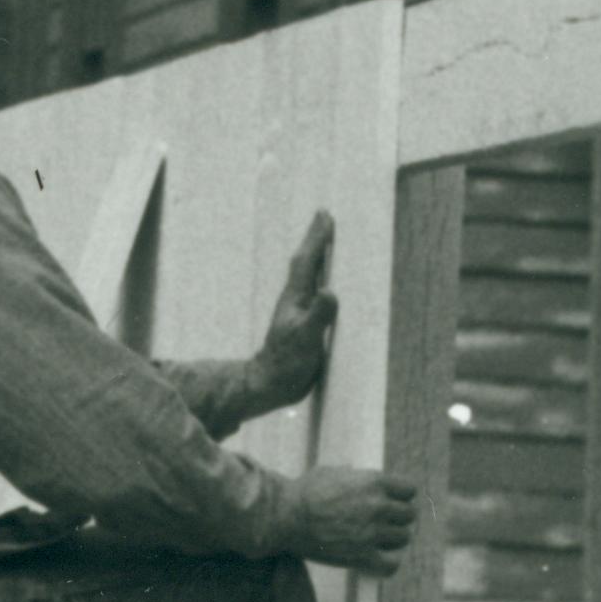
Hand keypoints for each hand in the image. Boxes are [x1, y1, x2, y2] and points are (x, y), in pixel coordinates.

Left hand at [247, 212, 337, 417]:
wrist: (270, 385)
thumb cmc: (286, 363)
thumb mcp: (305, 338)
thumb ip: (318, 315)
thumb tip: (330, 291)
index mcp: (295, 298)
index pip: (307, 262)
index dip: (316, 239)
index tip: (324, 215)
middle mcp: (295, 300)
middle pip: (306, 262)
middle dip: (316, 240)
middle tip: (324, 216)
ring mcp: (298, 312)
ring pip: (309, 276)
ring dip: (319, 257)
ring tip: (327, 242)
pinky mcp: (304, 325)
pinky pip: (315, 293)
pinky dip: (322, 280)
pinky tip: (328, 283)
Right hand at [287, 464, 418, 576]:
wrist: (284, 517)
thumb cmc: (304, 492)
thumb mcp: (333, 472)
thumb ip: (354, 476)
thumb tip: (360, 474)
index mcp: (375, 482)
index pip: (410, 490)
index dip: (402, 495)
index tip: (392, 500)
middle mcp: (378, 507)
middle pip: (410, 514)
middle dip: (398, 517)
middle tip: (385, 520)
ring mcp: (372, 533)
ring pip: (403, 538)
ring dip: (393, 538)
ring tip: (379, 538)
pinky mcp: (362, 556)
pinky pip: (391, 564)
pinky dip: (388, 561)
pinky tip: (379, 557)